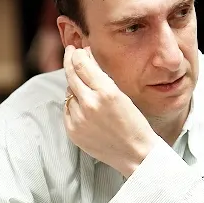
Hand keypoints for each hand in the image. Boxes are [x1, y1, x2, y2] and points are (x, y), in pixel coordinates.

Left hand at [63, 46, 157, 176]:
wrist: (136, 154)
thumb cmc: (134, 123)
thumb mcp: (122, 94)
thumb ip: (101, 76)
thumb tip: (85, 56)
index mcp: (106, 92)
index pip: (81, 64)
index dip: (76, 54)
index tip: (75, 49)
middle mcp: (89, 104)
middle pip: (70, 75)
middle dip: (69, 61)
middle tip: (70, 52)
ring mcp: (79, 119)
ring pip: (69, 92)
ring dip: (75, 87)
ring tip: (89, 92)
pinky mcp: (72, 131)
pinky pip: (67, 109)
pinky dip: (74, 105)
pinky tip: (86, 109)